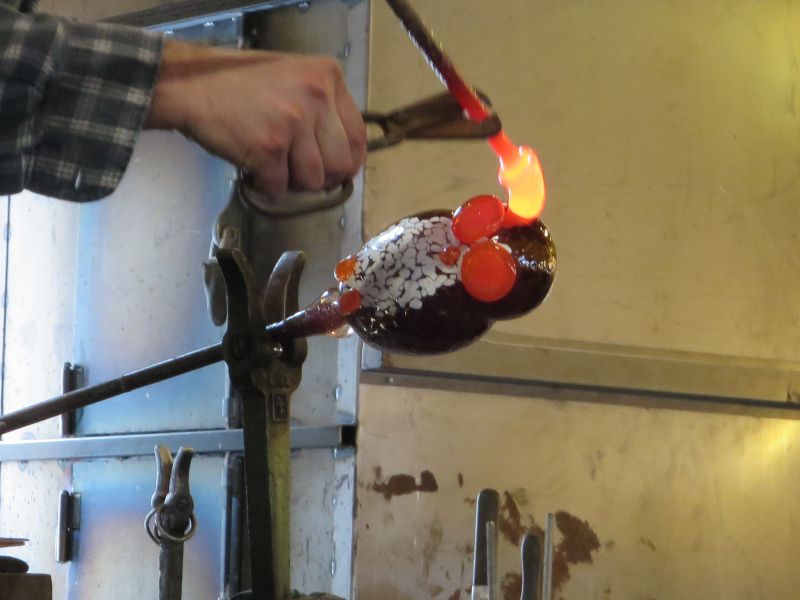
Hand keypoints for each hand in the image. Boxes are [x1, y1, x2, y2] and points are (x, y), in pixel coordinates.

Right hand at [145, 40, 366, 196]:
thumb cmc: (241, 84)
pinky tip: (254, 169)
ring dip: (292, 183)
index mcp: (328, 77)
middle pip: (340, 165)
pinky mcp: (269, 148)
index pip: (358, 136)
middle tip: (299, 174)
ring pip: (312, 181)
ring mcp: (293, 122)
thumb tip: (343, 156)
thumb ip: (323, 108)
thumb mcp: (294, 78)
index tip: (335, 172)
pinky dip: (266, 186)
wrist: (190, 85)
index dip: (348, 163)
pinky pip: (280, 187)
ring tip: (273, 165)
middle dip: (321, 179)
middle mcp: (317, 96)